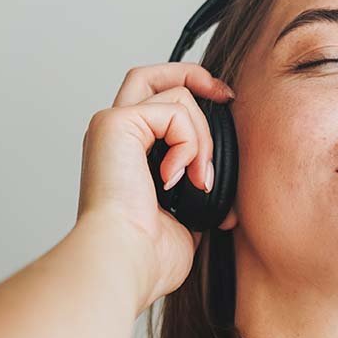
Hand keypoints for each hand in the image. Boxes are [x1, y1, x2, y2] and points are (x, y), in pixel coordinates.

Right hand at [76, 62, 234, 311]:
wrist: (125, 262)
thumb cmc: (148, 257)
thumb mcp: (185, 220)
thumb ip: (196, 196)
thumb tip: (220, 195)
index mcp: (126, 156)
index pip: (156, 108)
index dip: (192, 100)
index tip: (224, 110)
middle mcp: (114, 136)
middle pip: (152, 76)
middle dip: (194, 75)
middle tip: (225, 97)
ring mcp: (112, 126)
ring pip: (177, 96)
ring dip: (203, 139)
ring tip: (198, 180)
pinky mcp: (116, 124)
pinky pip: (175, 111)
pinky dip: (190, 144)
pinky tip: (179, 178)